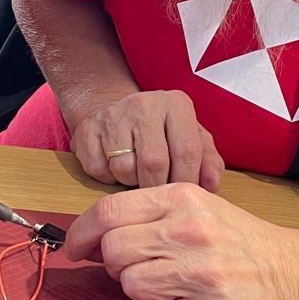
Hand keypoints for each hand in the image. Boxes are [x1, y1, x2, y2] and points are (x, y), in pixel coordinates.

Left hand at [65, 183, 298, 299]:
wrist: (291, 273)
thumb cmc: (235, 239)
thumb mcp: (196, 207)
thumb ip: (146, 215)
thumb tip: (90, 239)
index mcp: (182, 199)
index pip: (109, 211)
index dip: (82, 233)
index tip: (75, 249)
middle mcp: (191, 231)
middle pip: (114, 252)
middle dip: (117, 265)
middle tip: (141, 268)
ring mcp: (202, 273)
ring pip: (132, 287)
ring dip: (144, 293)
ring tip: (173, 285)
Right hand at [69, 90, 224, 190]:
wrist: (114, 110)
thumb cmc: (160, 131)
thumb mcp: (190, 137)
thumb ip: (208, 160)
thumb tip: (211, 185)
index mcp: (176, 104)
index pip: (187, 150)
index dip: (187, 180)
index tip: (183, 195)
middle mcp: (144, 104)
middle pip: (154, 162)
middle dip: (157, 186)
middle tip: (158, 193)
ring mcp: (112, 115)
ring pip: (124, 168)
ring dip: (131, 182)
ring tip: (136, 175)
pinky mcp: (86, 130)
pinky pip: (99, 170)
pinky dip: (108, 178)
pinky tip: (115, 168)